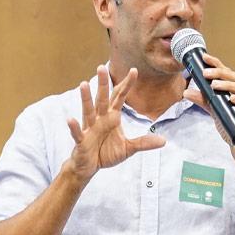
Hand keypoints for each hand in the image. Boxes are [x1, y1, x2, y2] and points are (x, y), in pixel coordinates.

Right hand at [65, 65, 165, 181]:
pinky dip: (74, 126)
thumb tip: (163, 141)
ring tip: (83, 84)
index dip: (126, 85)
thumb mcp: (128, 148)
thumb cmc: (105, 153)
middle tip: (102, 67)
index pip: (119, 97)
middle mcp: (100, 119)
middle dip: (102, 84)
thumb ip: (143, 143)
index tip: (134, 70)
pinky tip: (71, 119)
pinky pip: (78, 133)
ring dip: (86, 98)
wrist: (89, 167)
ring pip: (88, 111)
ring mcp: (89, 129)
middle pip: (102, 98)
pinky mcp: (82, 141)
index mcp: (111, 117)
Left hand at [182, 53, 234, 158]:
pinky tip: (232, 99)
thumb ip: (204, 101)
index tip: (204, 58)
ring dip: (229, 86)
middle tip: (206, 73)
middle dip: (221, 74)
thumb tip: (186, 92)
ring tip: (215, 85)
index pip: (231, 74)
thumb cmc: (232, 129)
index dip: (218, 65)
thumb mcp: (215, 112)